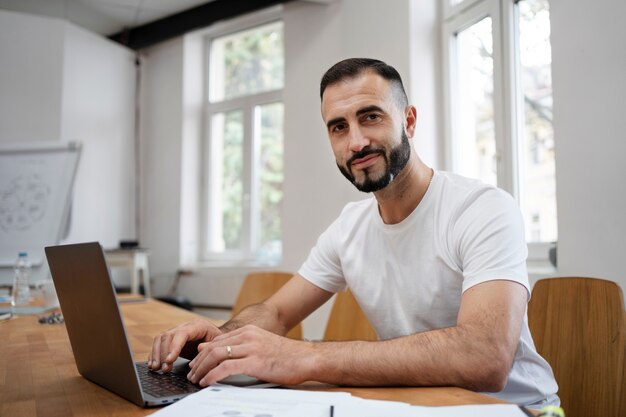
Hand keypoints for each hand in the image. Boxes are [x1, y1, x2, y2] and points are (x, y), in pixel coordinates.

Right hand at [149, 319, 222, 372]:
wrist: (215, 337)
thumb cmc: (218, 341)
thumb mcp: (218, 343)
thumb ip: (210, 346)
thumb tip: (200, 349)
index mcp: (197, 326)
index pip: (182, 334)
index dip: (174, 346)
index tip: (170, 360)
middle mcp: (184, 327)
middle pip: (168, 336)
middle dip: (163, 353)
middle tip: (163, 368)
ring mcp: (176, 332)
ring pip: (160, 339)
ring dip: (156, 354)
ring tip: (155, 368)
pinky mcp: (171, 340)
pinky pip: (158, 344)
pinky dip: (154, 354)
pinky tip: (153, 365)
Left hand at [187, 324, 314, 386]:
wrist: (306, 358)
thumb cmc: (287, 356)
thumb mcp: (262, 346)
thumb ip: (244, 348)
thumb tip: (225, 356)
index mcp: (249, 331)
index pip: (217, 341)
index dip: (202, 354)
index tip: (196, 364)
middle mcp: (248, 336)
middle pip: (213, 347)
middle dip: (198, 362)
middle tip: (191, 374)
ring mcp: (251, 348)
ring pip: (216, 356)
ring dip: (202, 369)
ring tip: (196, 380)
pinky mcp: (254, 362)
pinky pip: (226, 368)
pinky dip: (212, 375)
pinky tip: (207, 382)